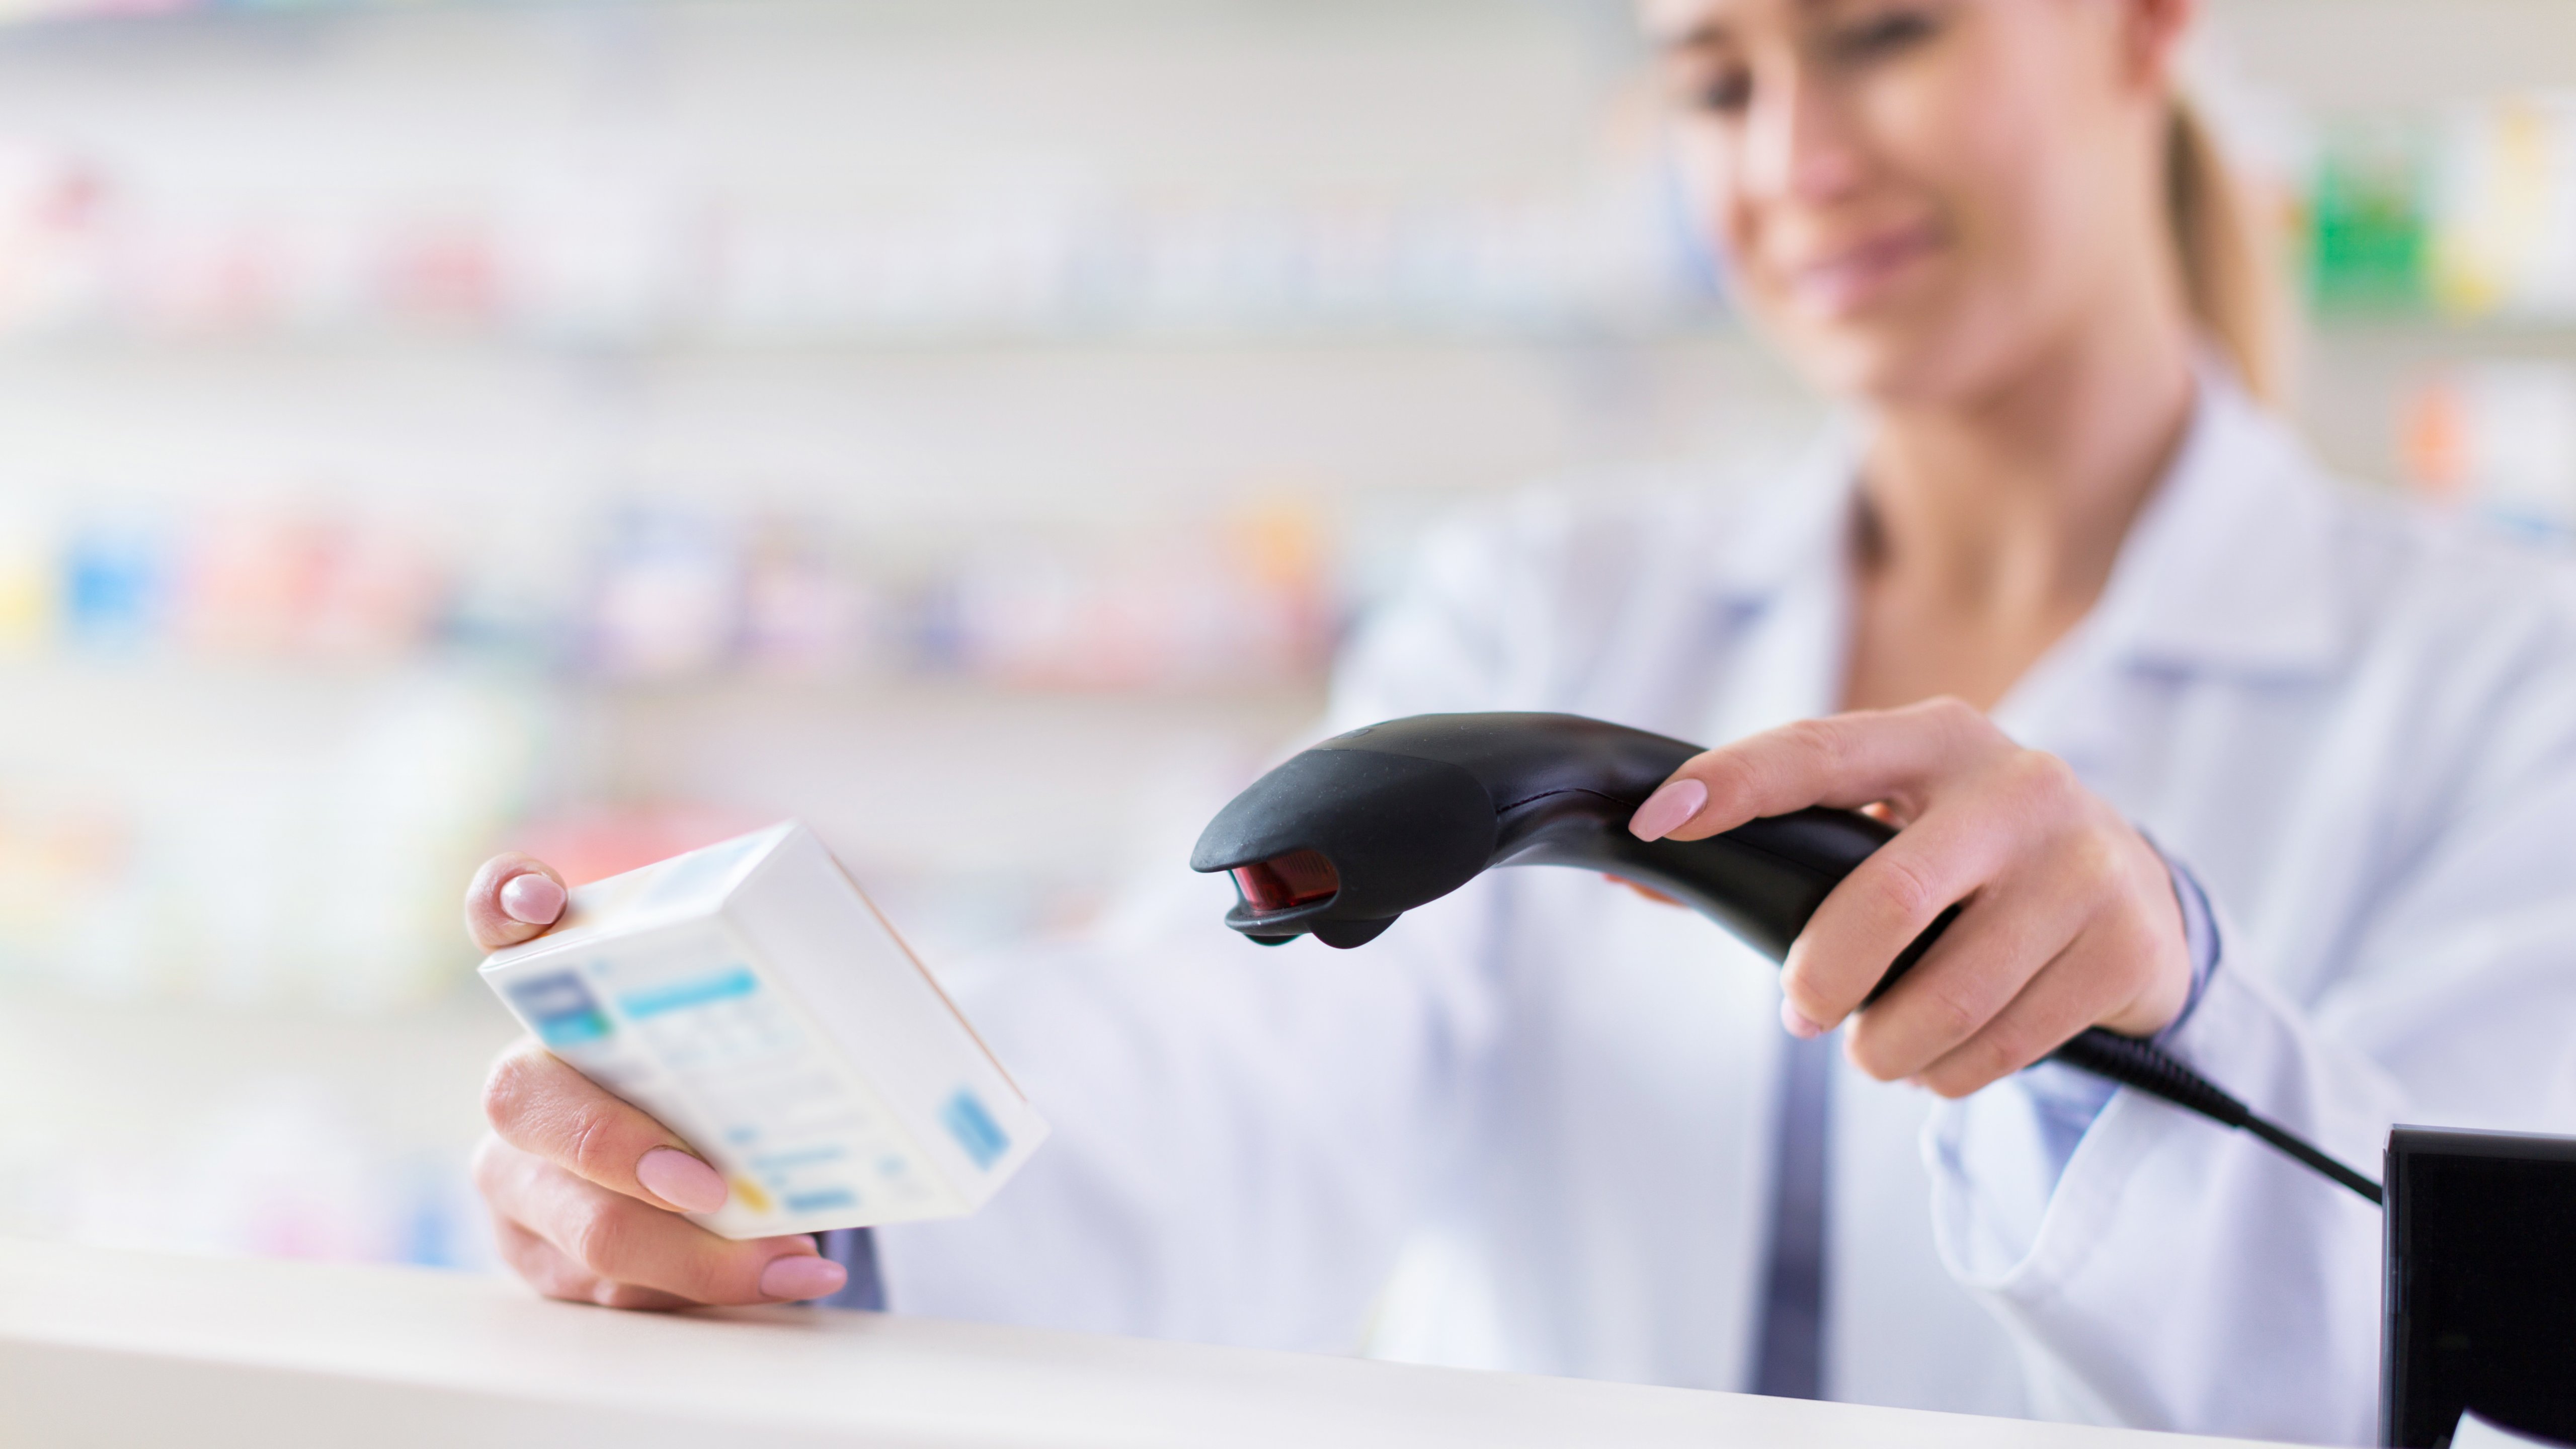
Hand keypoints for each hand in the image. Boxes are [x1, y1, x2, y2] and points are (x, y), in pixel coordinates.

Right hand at [465, 853, 848, 1308]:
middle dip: (620, 1150)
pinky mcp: (541, 1261)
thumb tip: (889, 989)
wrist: (701, 1184)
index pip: (506, 919)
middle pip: (526, 1104)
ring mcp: (517, 1180)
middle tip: (709, 1185)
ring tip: (787, 1258)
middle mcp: (523, 1084)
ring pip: (574, 1226)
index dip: (506, 896)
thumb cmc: (734, 1087)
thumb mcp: (743, 1038)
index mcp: (564, 1000)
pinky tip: (782, 1281)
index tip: (542, 896)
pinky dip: (704, 1293)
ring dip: (690, 1257)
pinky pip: (609, 1293)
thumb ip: (776, 1001)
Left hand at [1627, 698, 2188, 1097]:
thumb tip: (1629, 874)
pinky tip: (1943, 1058)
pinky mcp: (2127, 948)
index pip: (1817, 753)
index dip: (1733, 785)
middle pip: (1884, 901)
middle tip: (1801, 1014)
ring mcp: (2083, 867)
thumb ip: (1775, 845)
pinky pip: (2002, 1045)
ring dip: (1886, 1048)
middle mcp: (2020, 788)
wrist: (2138, 893)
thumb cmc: (1971, 858)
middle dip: (1822, 980)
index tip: (1656, 824)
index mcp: (1940, 740)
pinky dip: (1949, 1073)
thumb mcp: (1894, 824)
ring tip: (1877, 1047)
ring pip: (1944, 999)